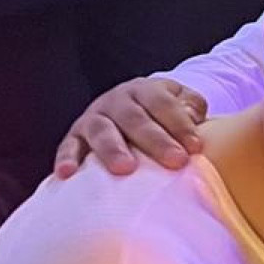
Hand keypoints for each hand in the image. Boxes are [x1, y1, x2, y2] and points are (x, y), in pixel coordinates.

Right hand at [53, 77, 206, 178]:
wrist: (133, 112)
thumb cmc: (165, 117)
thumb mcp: (183, 103)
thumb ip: (192, 110)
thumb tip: (194, 123)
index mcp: (145, 90)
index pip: (163, 103)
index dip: (179, 124)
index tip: (196, 148)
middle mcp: (117, 100)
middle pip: (134, 118)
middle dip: (155, 141)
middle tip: (175, 161)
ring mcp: (94, 117)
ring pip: (101, 130)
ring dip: (112, 149)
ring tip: (125, 169)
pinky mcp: (75, 136)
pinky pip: (68, 146)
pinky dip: (67, 159)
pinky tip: (68, 174)